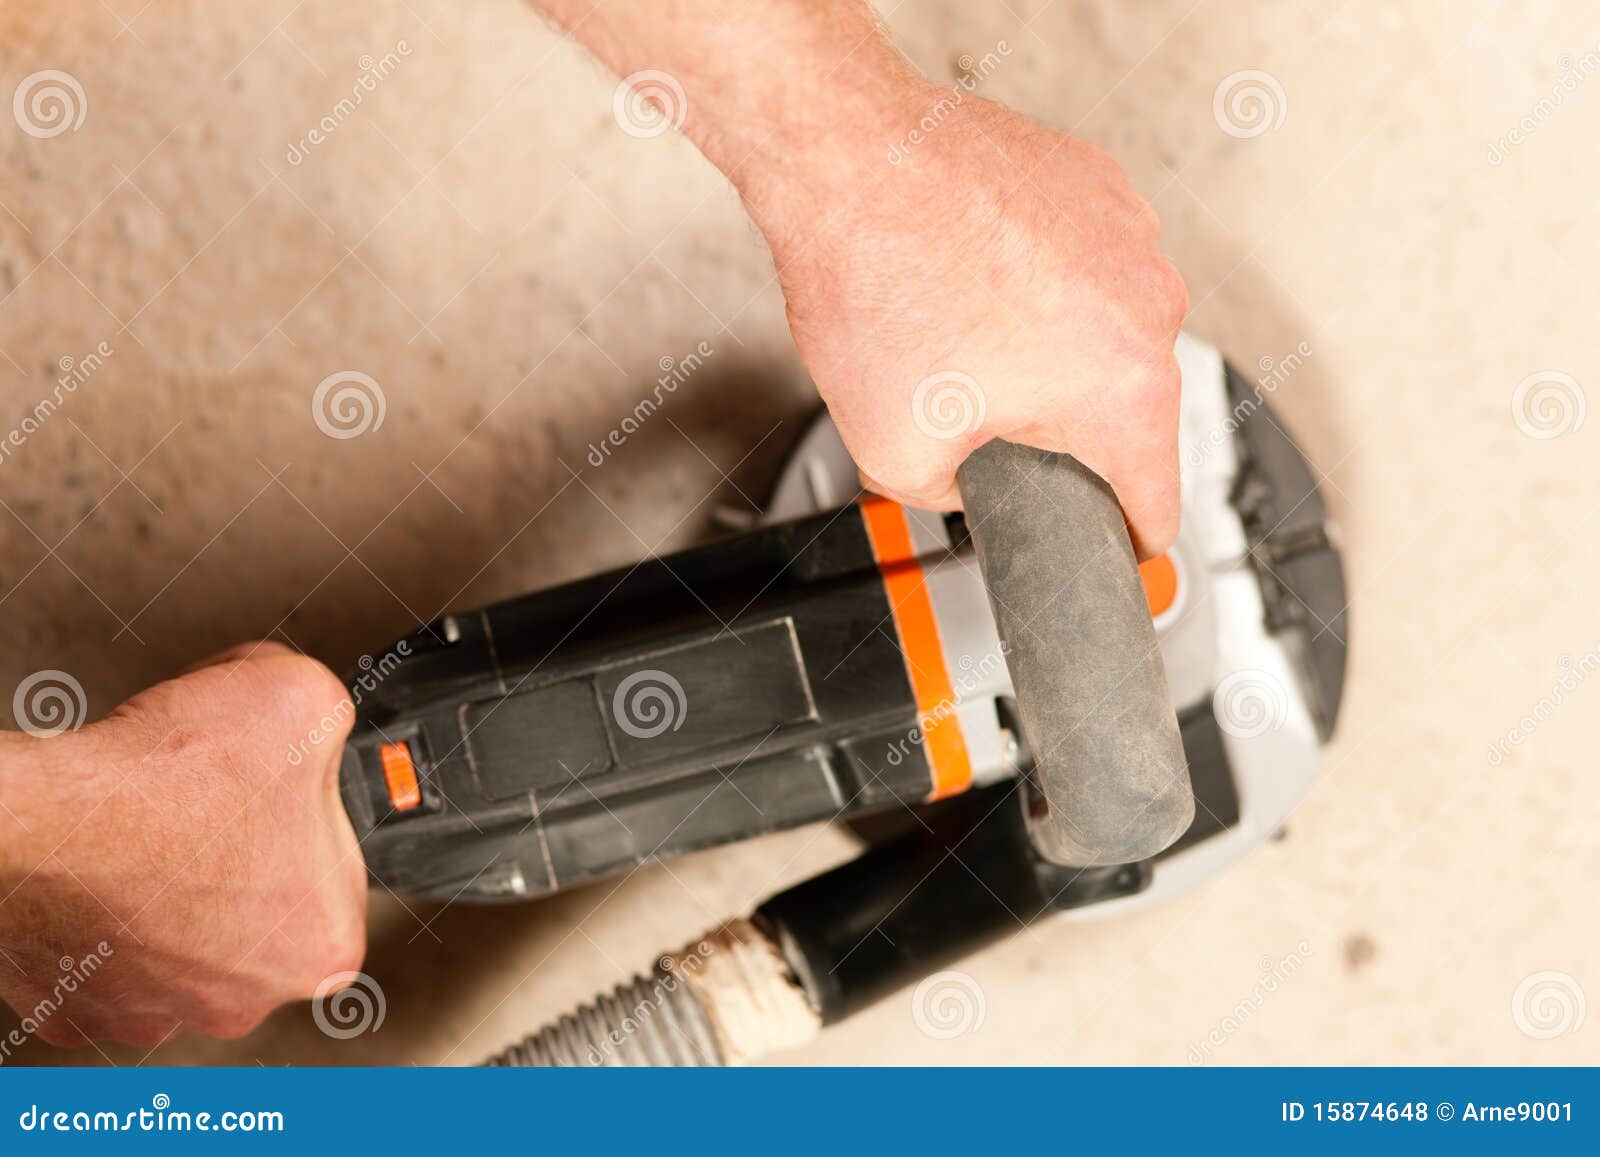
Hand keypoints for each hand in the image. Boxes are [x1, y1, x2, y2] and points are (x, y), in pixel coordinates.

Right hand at [0, 643, 366, 1047]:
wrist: (35, 816)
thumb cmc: (165, 777)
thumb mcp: (305, 698)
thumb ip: (333, 721)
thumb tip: (320, 725)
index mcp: (324, 946)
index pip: (334, 868)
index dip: (304, 808)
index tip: (274, 785)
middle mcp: (244, 1002)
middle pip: (259, 905)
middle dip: (239, 849)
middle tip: (207, 800)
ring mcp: (154, 1012)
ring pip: (183, 933)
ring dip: (173, 885)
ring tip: (152, 829)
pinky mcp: (77, 1007)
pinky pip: (109, 951)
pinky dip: (105, 909)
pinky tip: (104, 866)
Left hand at [759, 87, 1188, 557]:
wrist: (846, 156)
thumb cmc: (872, 279)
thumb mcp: (896, 455)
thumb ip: (954, 503)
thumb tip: (969, 494)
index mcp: (1124, 387)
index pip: (1156, 504)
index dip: (1121, 542)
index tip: (1109, 547)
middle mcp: (1150, 306)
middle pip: (1125, 413)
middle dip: (1056, 428)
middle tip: (972, 403)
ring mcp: (1132, 235)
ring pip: (1104, 334)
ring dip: (1047, 347)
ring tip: (958, 325)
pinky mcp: (1101, 186)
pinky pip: (1085, 265)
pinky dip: (1039, 280)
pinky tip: (969, 275)